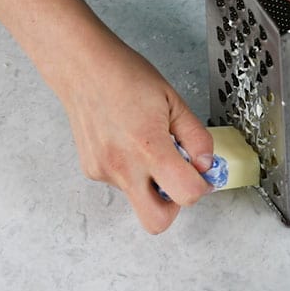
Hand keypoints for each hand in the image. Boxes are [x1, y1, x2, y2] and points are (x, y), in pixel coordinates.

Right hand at [54, 33, 213, 233]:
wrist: (84, 68)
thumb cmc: (127, 77)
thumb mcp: (174, 101)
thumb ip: (196, 137)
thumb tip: (205, 164)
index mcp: (148, 147)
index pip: (186, 194)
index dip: (202, 186)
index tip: (203, 173)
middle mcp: (122, 167)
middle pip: (155, 222)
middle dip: (174, 207)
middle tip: (180, 178)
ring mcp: (103, 172)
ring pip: (138, 199)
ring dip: (153, 183)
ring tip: (151, 145)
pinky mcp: (91, 170)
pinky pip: (122, 183)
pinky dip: (134, 171)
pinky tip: (131, 142)